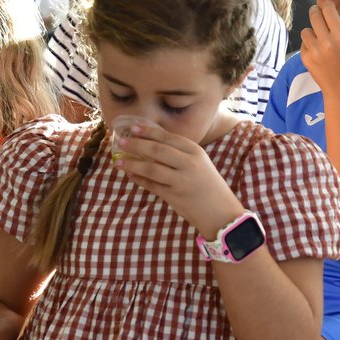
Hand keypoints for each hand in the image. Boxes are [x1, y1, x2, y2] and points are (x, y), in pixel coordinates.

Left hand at [111, 119, 245, 235]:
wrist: (221, 212)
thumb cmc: (209, 185)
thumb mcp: (200, 163)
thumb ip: (180, 153)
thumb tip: (151, 142)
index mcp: (195, 151)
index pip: (167, 137)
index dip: (148, 131)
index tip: (132, 127)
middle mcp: (188, 163)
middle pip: (156, 149)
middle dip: (136, 144)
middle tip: (120, 142)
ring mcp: (180, 180)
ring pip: (150, 168)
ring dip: (132, 163)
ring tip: (118, 161)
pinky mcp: (173, 196)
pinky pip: (151, 184)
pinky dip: (138, 179)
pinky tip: (130, 174)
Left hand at [300, 1, 339, 93]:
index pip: (328, 8)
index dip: (328, 5)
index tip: (329, 8)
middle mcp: (326, 43)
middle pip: (314, 14)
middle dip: (317, 12)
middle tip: (320, 15)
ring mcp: (314, 52)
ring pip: (306, 29)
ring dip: (313, 30)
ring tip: (321, 37)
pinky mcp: (305, 58)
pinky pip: (303, 42)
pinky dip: (309, 44)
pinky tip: (319, 51)